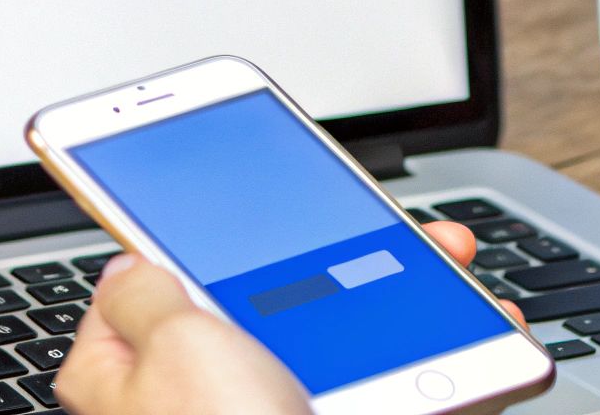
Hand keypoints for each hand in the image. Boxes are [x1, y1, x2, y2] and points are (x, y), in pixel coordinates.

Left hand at [56, 222, 522, 414]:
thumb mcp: (173, 342)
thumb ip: (146, 292)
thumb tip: (127, 264)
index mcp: (128, 376)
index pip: (143, 290)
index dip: (188, 237)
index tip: (231, 204)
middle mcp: (193, 406)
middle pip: (256, 306)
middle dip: (321, 256)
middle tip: (371, 222)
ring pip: (333, 347)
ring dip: (397, 299)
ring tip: (446, 263)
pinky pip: (385, 392)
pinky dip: (430, 363)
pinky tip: (473, 329)